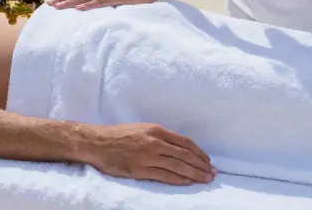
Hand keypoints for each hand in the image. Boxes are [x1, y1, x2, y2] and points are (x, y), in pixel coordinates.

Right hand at [83, 123, 214, 185]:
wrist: (98, 142)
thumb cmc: (119, 135)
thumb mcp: (141, 129)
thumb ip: (159, 137)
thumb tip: (179, 148)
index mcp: (156, 130)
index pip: (185, 142)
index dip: (199, 152)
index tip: (208, 160)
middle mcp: (154, 142)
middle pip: (185, 155)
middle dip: (201, 165)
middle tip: (213, 173)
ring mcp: (148, 156)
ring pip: (178, 166)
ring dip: (195, 173)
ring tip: (206, 179)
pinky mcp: (140, 169)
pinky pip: (164, 176)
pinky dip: (178, 179)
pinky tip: (187, 182)